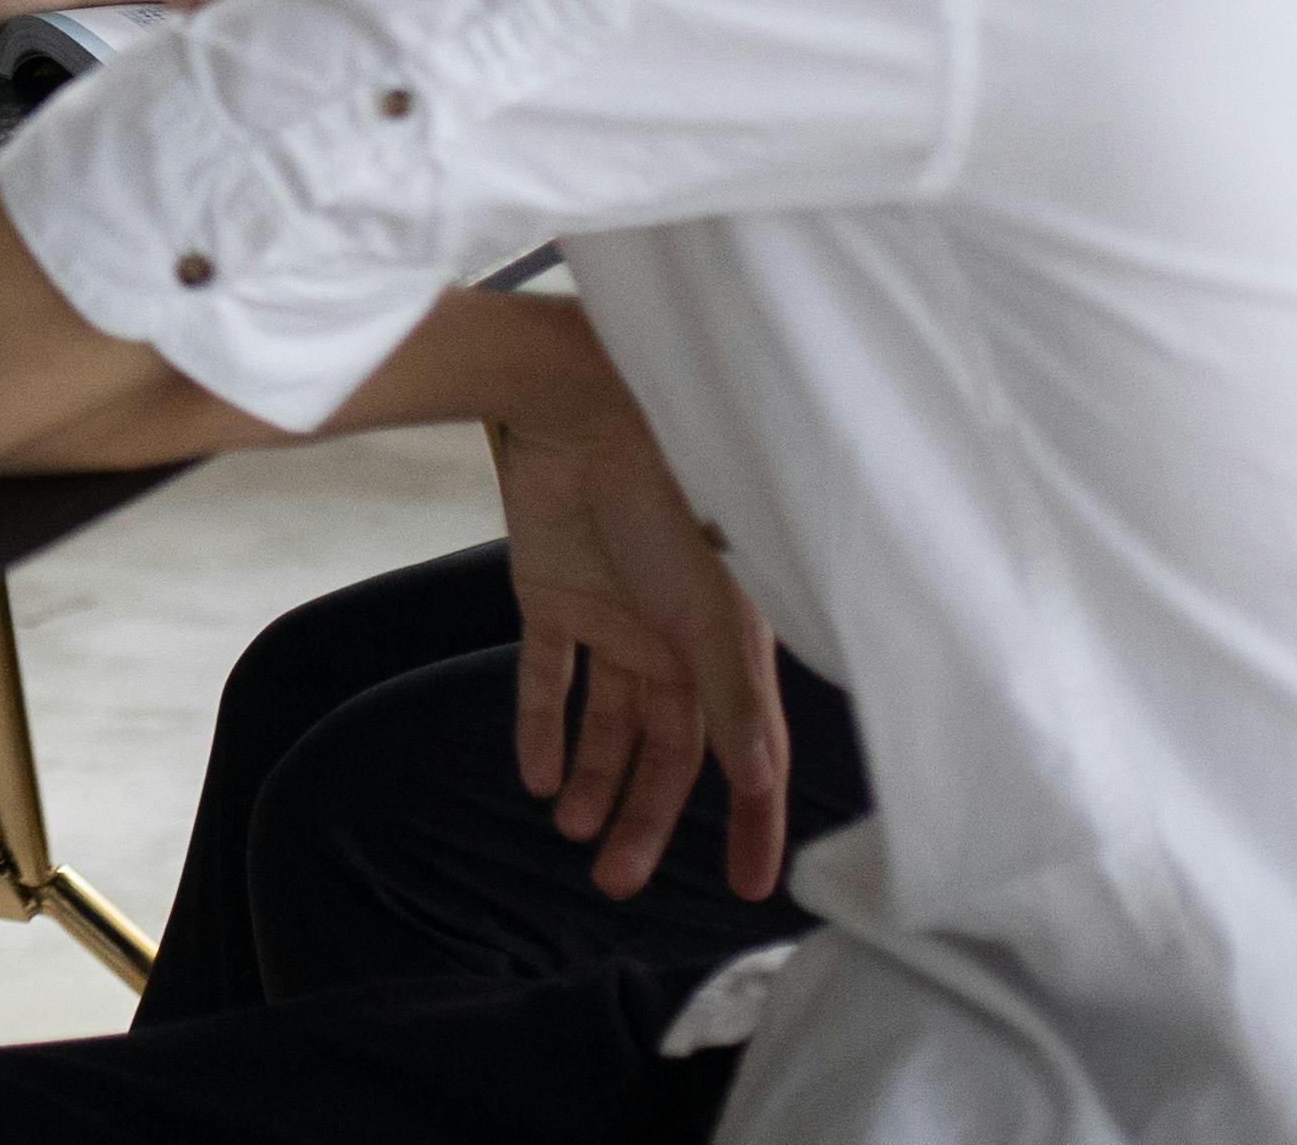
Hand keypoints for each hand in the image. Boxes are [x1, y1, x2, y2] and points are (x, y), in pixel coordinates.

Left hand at [486, 326, 789, 903]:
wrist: (577, 409)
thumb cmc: (665, 495)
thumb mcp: (710, 606)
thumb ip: (732, 693)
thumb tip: (763, 781)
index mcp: (728, 642)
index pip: (745, 751)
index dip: (750, 819)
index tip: (745, 888)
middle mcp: (675, 637)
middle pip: (665, 751)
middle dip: (643, 817)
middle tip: (612, 884)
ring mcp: (613, 617)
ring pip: (607, 724)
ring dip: (590, 780)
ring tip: (570, 834)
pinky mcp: (549, 595)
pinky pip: (548, 677)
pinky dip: (540, 726)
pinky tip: (533, 777)